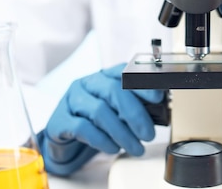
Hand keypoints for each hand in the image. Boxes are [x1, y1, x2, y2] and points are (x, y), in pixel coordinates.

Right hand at [38, 63, 162, 175]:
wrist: (64, 136)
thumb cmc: (95, 120)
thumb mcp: (115, 109)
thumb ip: (134, 105)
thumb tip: (160, 110)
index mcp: (103, 76)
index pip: (124, 73)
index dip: (142, 84)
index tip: (158, 97)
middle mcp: (87, 84)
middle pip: (113, 91)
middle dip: (135, 114)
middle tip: (148, 134)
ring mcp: (71, 100)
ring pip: (99, 111)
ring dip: (122, 132)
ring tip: (135, 147)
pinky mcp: (60, 120)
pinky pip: (83, 128)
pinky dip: (102, 140)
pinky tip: (113, 148)